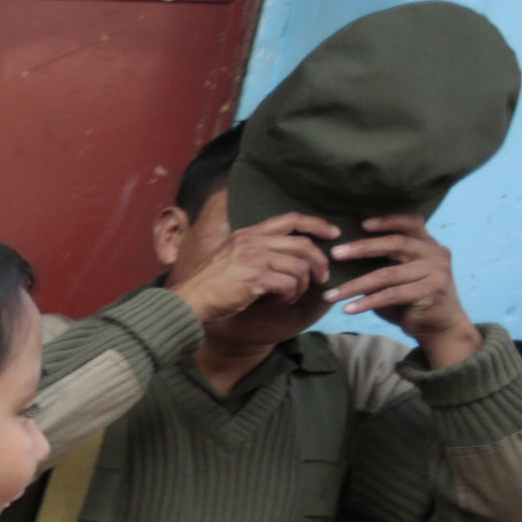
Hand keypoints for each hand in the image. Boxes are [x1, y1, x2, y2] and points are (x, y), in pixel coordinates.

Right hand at [167, 212, 333, 333]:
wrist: (187, 302)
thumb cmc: (208, 286)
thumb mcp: (229, 257)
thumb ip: (254, 251)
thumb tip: (289, 260)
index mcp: (247, 233)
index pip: (290, 219)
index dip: (316, 224)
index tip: (333, 233)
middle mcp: (252, 241)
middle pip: (302, 245)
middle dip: (319, 262)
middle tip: (322, 277)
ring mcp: (253, 258)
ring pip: (299, 267)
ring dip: (302, 285)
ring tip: (291, 296)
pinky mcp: (255, 277)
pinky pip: (289, 285)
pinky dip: (289, 296)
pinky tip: (278, 302)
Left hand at [332, 215, 480, 368]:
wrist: (438, 325)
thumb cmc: (410, 298)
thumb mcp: (396, 275)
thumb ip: (381, 262)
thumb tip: (341, 254)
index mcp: (428, 244)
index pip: (411, 222)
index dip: (388, 220)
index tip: (361, 224)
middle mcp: (435, 253)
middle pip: (395, 244)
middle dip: (362, 248)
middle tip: (334, 254)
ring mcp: (437, 271)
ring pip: (388, 274)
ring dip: (355, 285)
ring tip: (330, 295)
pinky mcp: (432, 291)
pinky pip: (392, 295)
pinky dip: (367, 302)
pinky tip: (347, 309)